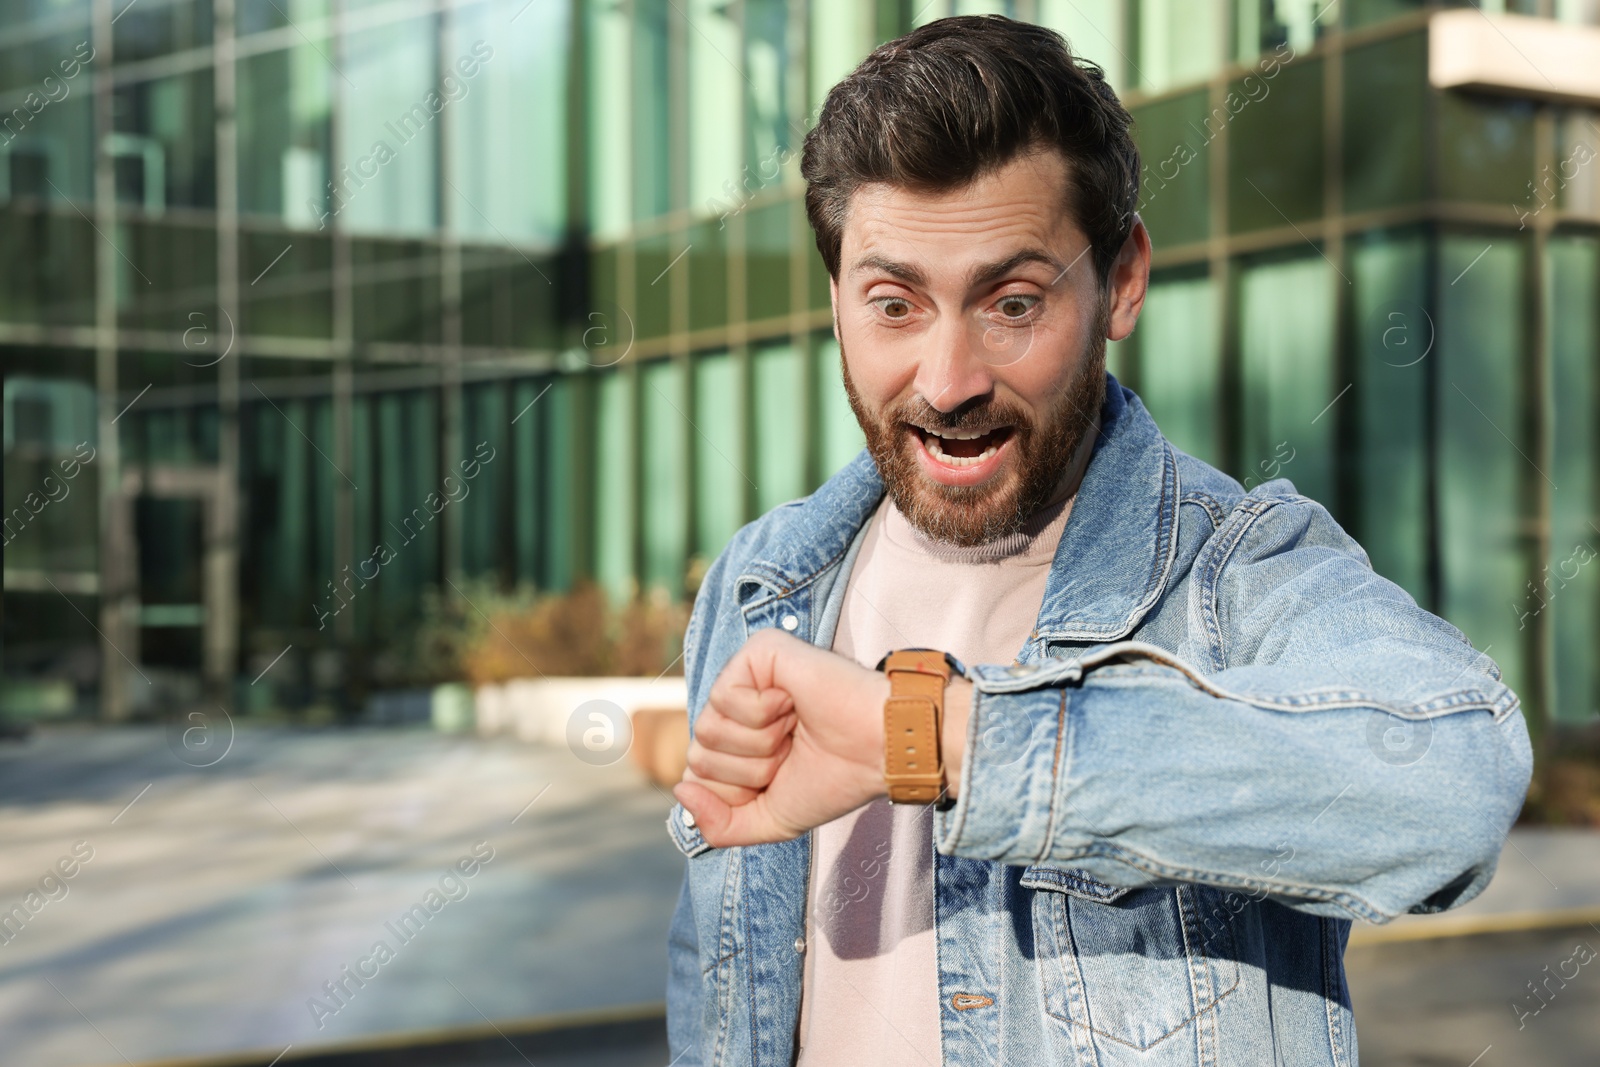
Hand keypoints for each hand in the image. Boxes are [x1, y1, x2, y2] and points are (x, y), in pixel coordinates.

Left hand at [674, 628, 888, 845]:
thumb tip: (681, 790)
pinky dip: (763, 713)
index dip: (737, 791)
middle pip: (698, 754)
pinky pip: (725, 698)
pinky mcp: (758, 652)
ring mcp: (747, 676)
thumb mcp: (769, 819)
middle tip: (792, 750)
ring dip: (758, 744)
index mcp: (739, 739)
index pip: (697, 775)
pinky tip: (793, 703)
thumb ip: (719, 825)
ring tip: (794, 728)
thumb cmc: (835, 778)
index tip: (783, 776)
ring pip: (708, 729)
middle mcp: (738, 705)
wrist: (880, 749)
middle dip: (748, 770)